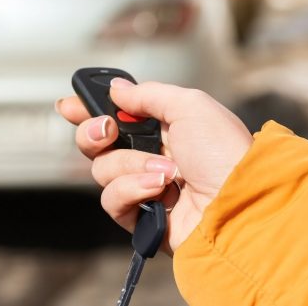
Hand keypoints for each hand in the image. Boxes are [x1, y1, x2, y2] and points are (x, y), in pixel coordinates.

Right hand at [56, 79, 252, 251]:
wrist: (239, 203)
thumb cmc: (224, 153)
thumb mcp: (190, 105)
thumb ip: (147, 93)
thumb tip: (117, 88)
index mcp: (163, 128)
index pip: (115, 116)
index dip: (88, 110)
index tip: (68, 105)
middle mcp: (150, 157)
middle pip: (96, 143)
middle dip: (94, 132)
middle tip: (108, 130)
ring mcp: (143, 188)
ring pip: (102, 170)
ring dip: (130, 165)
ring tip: (166, 172)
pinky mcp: (140, 217)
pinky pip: (113, 199)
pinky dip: (133, 190)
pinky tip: (160, 192)